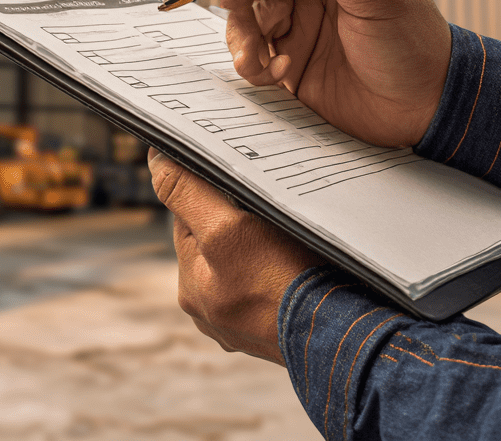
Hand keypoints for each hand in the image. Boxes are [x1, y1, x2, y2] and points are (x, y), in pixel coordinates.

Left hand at [149, 148, 316, 364]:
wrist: (345, 339)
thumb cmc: (284, 282)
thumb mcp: (226, 228)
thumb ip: (187, 194)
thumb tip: (155, 160)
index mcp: (190, 288)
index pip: (188, 218)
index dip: (210, 194)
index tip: (239, 186)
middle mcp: (212, 311)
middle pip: (215, 240)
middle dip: (237, 221)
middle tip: (270, 213)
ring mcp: (246, 325)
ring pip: (245, 262)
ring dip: (264, 244)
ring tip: (290, 240)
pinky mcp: (279, 330)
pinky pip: (273, 285)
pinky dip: (284, 270)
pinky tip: (302, 264)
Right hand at [214, 0, 451, 147]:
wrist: (423, 111)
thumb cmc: (414, 44)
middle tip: (236, 6)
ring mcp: (298, 14)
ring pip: (244, 7)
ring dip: (242, 31)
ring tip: (259, 56)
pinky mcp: (287, 52)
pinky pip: (250, 47)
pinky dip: (252, 61)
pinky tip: (282, 72)